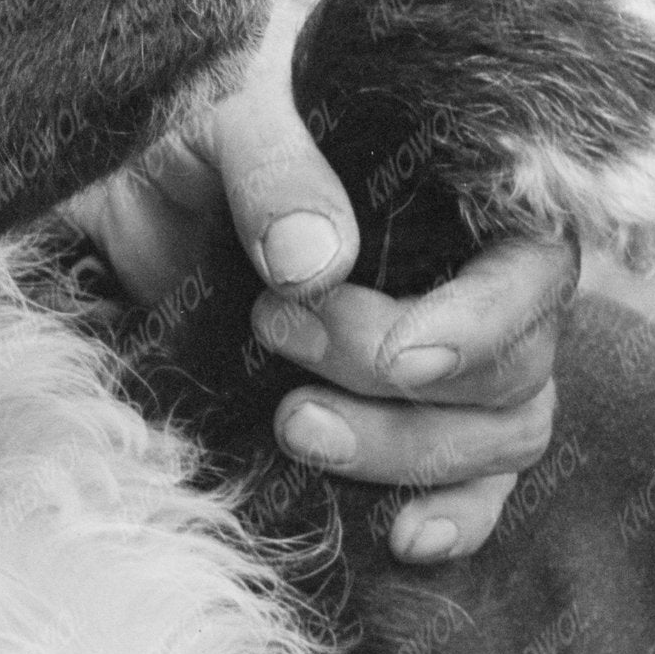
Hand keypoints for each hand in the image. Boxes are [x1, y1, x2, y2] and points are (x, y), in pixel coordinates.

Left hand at [62, 57, 575, 566]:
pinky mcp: (401, 424)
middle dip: (403, 385)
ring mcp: (448, 362)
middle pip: (517, 368)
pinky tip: (399, 536)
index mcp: (462, 191)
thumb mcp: (220, 117)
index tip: (402, 357)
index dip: (486, 323)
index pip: (535, 268)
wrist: (119, 200)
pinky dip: (451, 520)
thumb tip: (318, 262)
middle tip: (281, 337)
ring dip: (406, 452)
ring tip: (294, 427)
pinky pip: (473, 490)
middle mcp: (473, 280)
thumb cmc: (189, 136)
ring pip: (499, 436)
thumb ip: (274, 168)